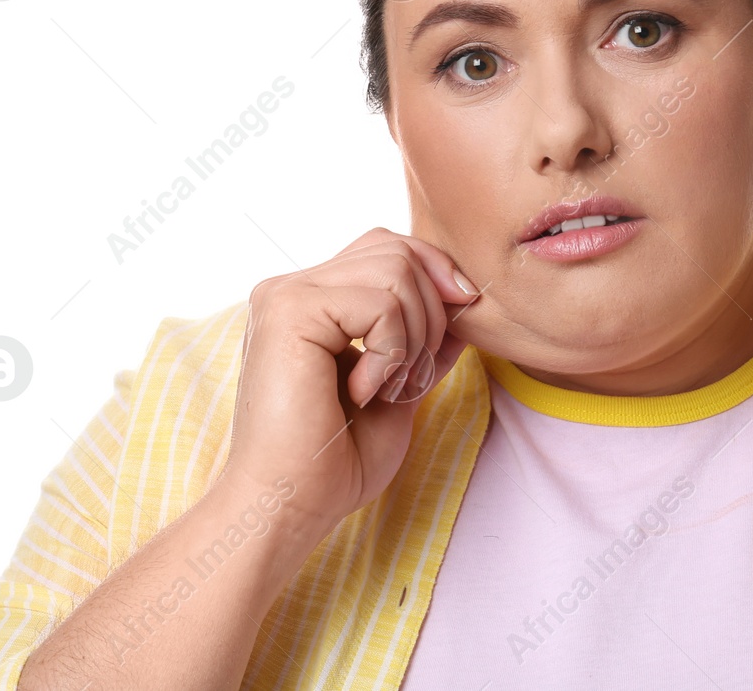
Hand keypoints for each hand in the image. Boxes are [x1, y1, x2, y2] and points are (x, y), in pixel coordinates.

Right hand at [217, 228, 481, 542]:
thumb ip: (426, 341)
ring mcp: (287, 294)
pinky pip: (381, 302)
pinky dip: (393, 352)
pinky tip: (362, 392)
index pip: (389, 249)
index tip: (458, 325)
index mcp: (314, 302)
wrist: (289, 505)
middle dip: (432, 311)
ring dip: (414, 336)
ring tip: (387, 387)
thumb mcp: (400, 389)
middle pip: (396, 248)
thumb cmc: (335, 463)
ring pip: (396, 268)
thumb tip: (465, 299)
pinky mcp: (289, 309)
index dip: (435, 276)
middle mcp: (293, 287)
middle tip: (410, 377)